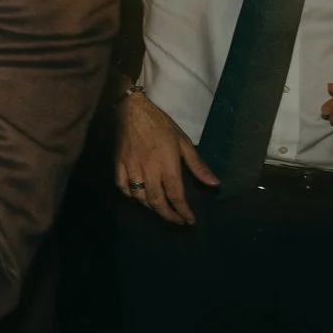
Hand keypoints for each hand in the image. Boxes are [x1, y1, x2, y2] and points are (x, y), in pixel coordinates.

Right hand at [115, 91, 216, 224]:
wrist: (133, 110)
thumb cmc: (161, 125)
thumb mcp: (184, 142)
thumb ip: (197, 165)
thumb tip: (214, 184)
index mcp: (166, 165)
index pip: (176, 195)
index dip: (183, 211)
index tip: (190, 220)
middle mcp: (148, 171)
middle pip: (157, 201)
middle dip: (168, 215)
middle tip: (177, 221)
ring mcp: (131, 169)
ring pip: (139, 197)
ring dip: (151, 207)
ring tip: (161, 208)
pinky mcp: (118, 165)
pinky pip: (123, 187)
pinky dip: (131, 195)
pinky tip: (138, 195)